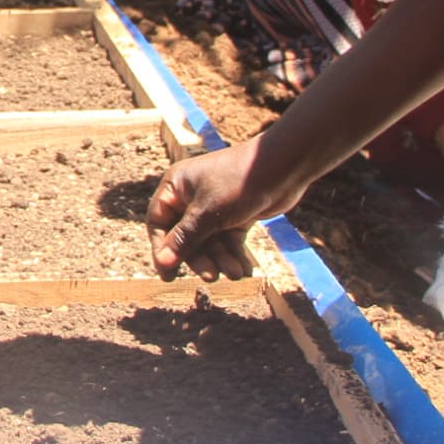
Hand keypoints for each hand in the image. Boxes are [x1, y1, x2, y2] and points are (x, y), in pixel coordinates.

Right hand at [145, 141, 305, 279]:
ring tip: (235, 273)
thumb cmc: (238, 182)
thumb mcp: (207, 213)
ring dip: (221, 260)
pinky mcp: (235, 216)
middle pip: (185, 237)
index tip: (167, 276)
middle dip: (200, 258)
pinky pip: (227, 241)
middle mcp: (191, 197)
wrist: (284, 167)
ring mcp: (214, 207)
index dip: (162, 250)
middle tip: (211, 277)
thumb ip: (184, 240)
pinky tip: (243, 270)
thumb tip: (162, 264)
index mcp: (175, 187)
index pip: (159, 223)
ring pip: (209, 242)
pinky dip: (234, 255)